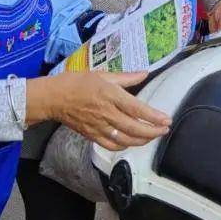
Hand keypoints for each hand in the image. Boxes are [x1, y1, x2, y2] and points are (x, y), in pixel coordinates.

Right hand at [27, 71, 170, 151]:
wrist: (54, 98)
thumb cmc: (77, 82)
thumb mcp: (103, 74)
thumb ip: (126, 77)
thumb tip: (145, 73)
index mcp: (110, 95)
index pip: (136, 109)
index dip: (153, 116)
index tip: (166, 120)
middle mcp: (106, 113)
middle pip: (134, 128)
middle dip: (152, 132)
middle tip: (164, 130)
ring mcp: (99, 126)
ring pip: (125, 139)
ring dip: (142, 140)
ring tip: (153, 136)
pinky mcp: (92, 135)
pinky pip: (111, 145)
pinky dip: (124, 146)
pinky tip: (132, 142)